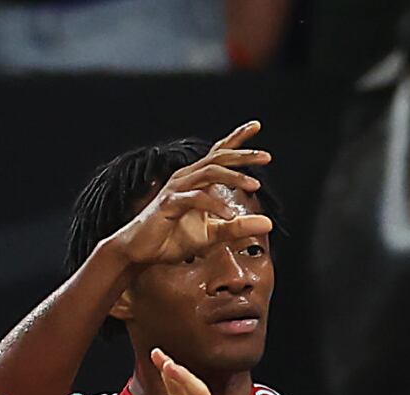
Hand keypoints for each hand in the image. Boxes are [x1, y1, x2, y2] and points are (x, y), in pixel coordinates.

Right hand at [105, 121, 274, 266]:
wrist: (141, 252)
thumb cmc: (172, 238)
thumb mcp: (213, 234)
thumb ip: (238, 227)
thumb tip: (268, 223)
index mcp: (196, 180)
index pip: (218, 154)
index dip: (236, 139)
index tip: (256, 126)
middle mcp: (186, 178)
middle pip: (217, 158)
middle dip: (242, 155)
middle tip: (267, 156)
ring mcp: (176, 189)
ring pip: (208, 173)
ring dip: (233, 177)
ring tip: (254, 185)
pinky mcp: (168, 204)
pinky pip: (195, 198)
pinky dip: (214, 205)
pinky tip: (229, 215)